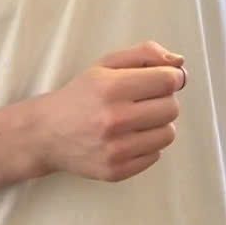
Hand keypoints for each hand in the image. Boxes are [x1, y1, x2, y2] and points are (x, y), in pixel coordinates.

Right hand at [36, 41, 184, 181]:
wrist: (46, 133)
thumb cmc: (82, 94)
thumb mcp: (107, 63)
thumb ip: (145, 53)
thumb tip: (179, 62)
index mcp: (111, 88)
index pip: (167, 80)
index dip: (174, 77)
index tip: (167, 79)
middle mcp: (113, 120)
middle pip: (172, 108)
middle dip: (165, 100)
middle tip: (147, 99)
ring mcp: (114, 149)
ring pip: (168, 134)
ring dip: (159, 124)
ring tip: (138, 119)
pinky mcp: (115, 171)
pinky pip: (155, 156)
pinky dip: (147, 145)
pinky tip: (129, 137)